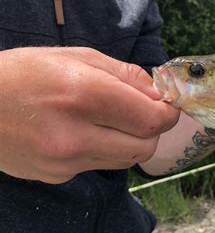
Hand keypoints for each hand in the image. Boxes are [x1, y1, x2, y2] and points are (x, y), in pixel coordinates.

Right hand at [0, 47, 178, 183]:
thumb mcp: (78, 57)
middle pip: (145, 146)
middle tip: (144, 112)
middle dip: (153, 129)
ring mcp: (65, 161)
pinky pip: (100, 165)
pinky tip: (85, 132)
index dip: (169, 113)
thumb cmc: (26, 72)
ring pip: (125, 159)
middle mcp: (77, 135)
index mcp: (86, 95)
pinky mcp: (57, 175)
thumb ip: (126, 75)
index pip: (151, 119)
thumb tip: (159, 92)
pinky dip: (105, 150)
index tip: (169, 105)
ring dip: (131, 140)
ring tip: (111, 120)